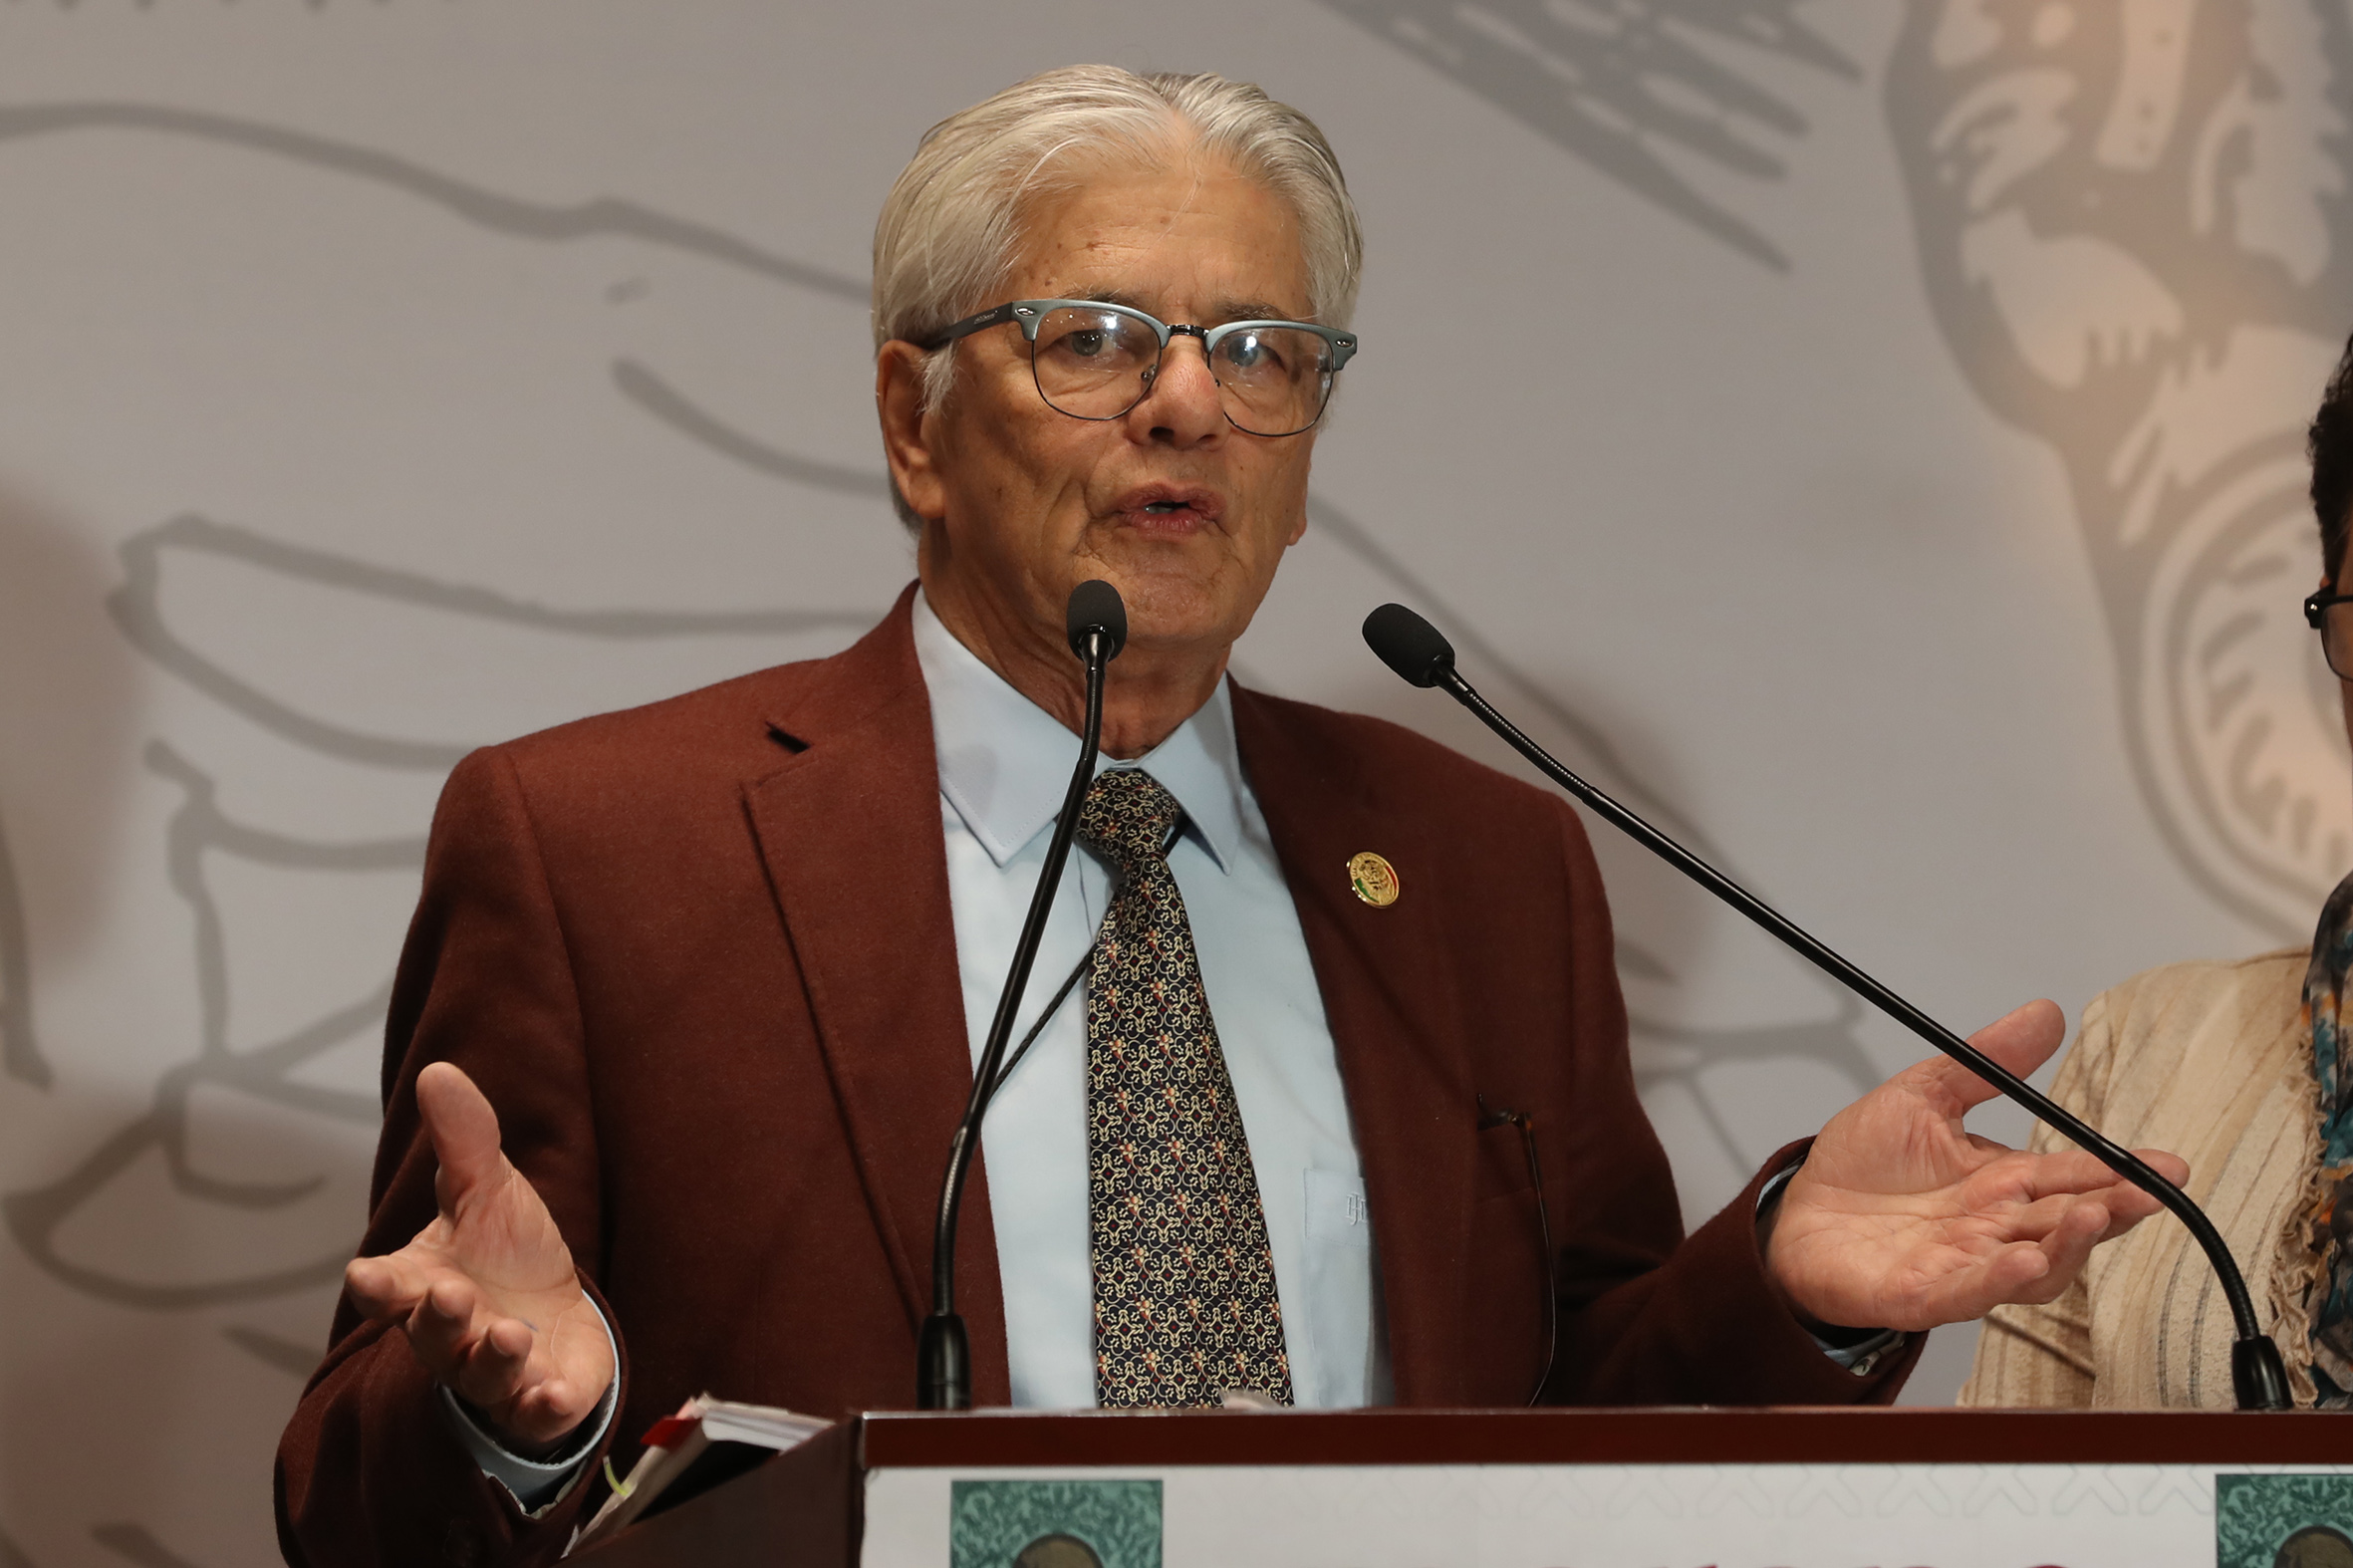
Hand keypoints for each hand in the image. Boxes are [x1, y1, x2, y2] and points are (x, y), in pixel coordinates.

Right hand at [344, 1062, 613, 1454]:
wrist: (556, 1313)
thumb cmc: (504, 1252)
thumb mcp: (489, 1189)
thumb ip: (465, 1140)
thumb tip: (438, 1072)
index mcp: (423, 1283)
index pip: (387, 1288)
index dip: (378, 1284)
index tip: (369, 1276)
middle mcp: (452, 1334)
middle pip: (432, 1336)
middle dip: (438, 1320)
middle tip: (449, 1295)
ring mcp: (495, 1374)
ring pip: (481, 1375)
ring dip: (492, 1358)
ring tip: (509, 1333)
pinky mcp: (540, 1400)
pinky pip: (534, 1413)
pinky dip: (540, 1407)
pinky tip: (550, 1395)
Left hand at [1763, 1000, 2189, 1333]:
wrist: (1799, 1213)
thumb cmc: (1864, 1166)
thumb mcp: (1924, 1096)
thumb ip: (1985, 1063)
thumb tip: (2045, 1013)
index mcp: (2001, 1183)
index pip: (2074, 1177)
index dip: (2122, 1173)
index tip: (2168, 1165)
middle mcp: (1993, 1229)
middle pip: (2068, 1224)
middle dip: (2113, 1210)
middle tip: (2150, 1193)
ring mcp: (1963, 1264)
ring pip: (2034, 1267)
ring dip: (2068, 1246)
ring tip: (2095, 1216)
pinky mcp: (1921, 1294)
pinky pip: (1968, 1292)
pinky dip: (1997, 1280)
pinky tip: (2023, 1262)